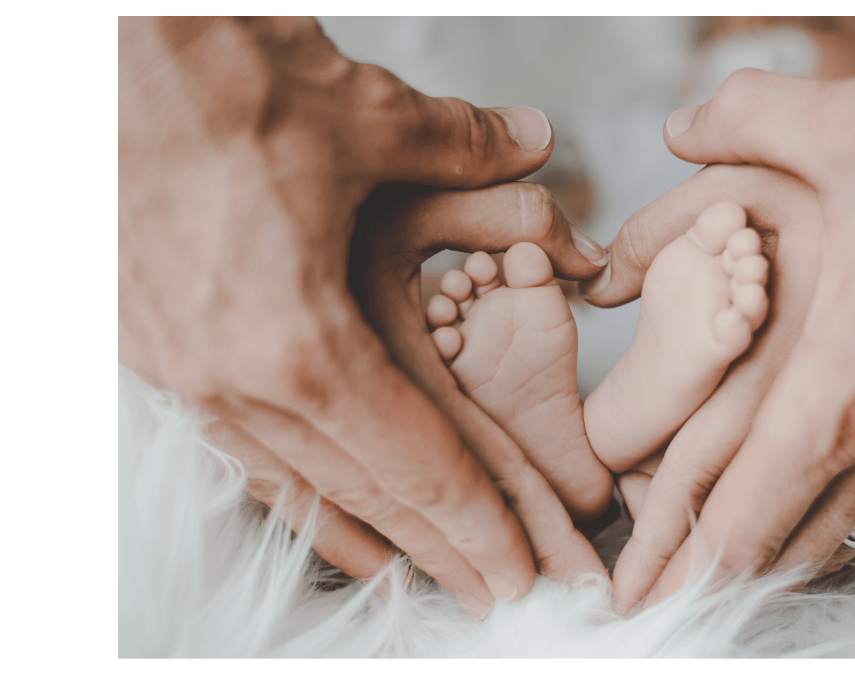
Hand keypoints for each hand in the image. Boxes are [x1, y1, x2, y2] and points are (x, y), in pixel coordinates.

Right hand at [119, 17, 604, 613]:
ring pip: (291, 481)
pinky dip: (287, 486)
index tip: (520, 570)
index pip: (414, 463)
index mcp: (298, 341)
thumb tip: (535, 143)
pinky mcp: (148, 346)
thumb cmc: (218, 76)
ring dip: (361, 533)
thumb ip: (468, 147)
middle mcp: (232, 378)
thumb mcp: (368, 116)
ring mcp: (181, 369)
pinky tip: (314, 506)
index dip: (478, 523)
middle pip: (360, 492)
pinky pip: (232, 443)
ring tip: (414, 578)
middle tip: (495, 593)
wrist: (97, 48)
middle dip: (437, 549)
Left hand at [584, 70, 854, 611]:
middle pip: (771, 552)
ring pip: (825, 537)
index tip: (629, 586)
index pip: (739, 519)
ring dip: (756, 553)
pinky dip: (816, 522)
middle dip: (696, 578)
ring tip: (696, 562)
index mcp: (834, 387)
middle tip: (642, 596)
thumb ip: (750, 116)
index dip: (673, 562)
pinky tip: (792, 505)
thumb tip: (681, 124)